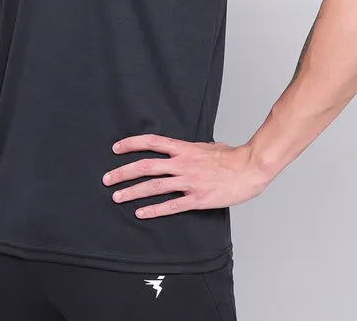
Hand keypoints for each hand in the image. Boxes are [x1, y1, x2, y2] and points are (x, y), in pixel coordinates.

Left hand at [102, 133, 268, 218]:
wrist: (249, 168)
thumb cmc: (231, 156)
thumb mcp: (208, 146)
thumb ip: (193, 149)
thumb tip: (186, 151)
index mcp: (184, 149)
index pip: (152, 143)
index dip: (132, 144)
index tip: (116, 148)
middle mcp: (182, 164)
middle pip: (146, 166)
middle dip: (123, 173)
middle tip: (107, 179)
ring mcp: (188, 182)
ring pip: (154, 187)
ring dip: (132, 192)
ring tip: (117, 197)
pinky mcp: (197, 199)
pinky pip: (171, 206)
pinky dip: (154, 210)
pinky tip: (141, 213)